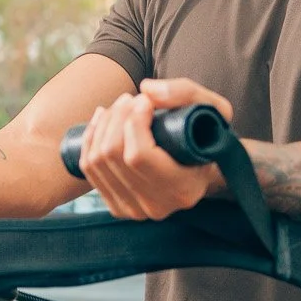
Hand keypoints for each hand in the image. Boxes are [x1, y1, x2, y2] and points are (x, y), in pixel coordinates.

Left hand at [75, 78, 232, 220]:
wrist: (202, 164)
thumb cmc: (207, 135)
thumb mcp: (212, 108)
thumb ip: (185, 93)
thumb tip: (146, 91)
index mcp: (182, 189)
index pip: (139, 155)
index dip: (134, 121)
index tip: (144, 100)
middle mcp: (156, 206)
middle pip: (113, 155)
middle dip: (117, 117)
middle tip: (131, 98)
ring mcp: (133, 210)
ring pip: (97, 160)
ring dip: (103, 124)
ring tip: (120, 106)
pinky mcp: (116, 206)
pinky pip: (89, 169)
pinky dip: (90, 138)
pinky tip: (101, 119)